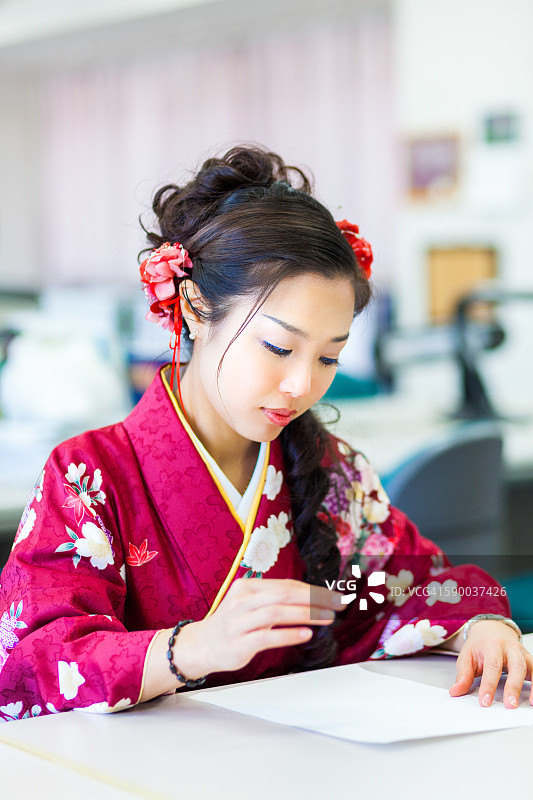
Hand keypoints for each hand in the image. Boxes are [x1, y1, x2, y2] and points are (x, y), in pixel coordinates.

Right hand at [174, 578, 342, 679]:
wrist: (201, 645)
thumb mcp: (250, 604)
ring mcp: (239, 622)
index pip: (285, 584)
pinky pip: (268, 637)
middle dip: (314, 598)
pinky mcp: (239, 643)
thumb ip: (275, 599)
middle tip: (337, 604)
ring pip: (276, 613)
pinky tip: (306, 634)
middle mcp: (242, 601)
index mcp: (247, 586)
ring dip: (305, 614)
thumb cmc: (234, 624)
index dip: (312, 589)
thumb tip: (312, 597)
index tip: (333, 595)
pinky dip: (289, 634)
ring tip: (326, 617)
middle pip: (283, 594)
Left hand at [449, 620, 532, 707]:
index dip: (489, 685)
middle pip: (516, 666)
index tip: (485, 702)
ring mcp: (523, 653)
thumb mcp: (467, 657)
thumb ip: (463, 675)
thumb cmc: (479, 646)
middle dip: (513, 686)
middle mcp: (510, 647)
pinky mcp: (530, 660)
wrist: (492, 630)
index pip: (492, 666)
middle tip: (509, 705)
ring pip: (531, 668)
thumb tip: (455, 691)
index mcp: (492, 645)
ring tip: (531, 704)